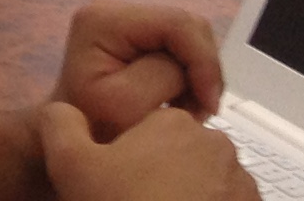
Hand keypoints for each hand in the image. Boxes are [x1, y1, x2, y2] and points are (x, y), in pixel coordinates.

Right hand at [36, 101, 254, 200]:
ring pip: (208, 185)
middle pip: (181, 157)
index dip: (130, 159)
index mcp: (174, 123)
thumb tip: (63, 111)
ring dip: (190, 198)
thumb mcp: (70, 165)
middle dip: (163, 179)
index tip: (119, 186)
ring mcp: (243, 186)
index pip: (150, 130)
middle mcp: (218, 146)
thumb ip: (60, 124)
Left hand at [57, 5, 223, 135]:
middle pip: (187, 27)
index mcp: (105, 19)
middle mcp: (114, 10)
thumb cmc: (93, 127)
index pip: (177, 23)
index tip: (209, 105)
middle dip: (201, 70)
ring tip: (186, 110)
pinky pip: (180, 49)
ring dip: (196, 77)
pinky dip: (188, 78)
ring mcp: (126, 21)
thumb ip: (162, 75)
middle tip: (198, 112)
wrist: (73, 138)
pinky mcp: (138, 36)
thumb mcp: (127, 105)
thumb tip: (191, 67)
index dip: (203, 61)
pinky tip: (178, 102)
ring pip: (189, 39)